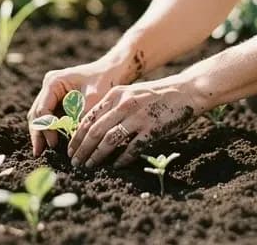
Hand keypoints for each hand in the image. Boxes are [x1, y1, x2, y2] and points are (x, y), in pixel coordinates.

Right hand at [27, 59, 126, 156]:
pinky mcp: (57, 100)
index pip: (43, 109)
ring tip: (40, 151)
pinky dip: (50, 129)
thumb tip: (74, 138)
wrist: (112, 71)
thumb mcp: (94, 98)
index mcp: (54, 82)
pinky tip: (52, 143)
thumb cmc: (104, 81)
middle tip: (38, 152)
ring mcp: (52, 93)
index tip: (54, 143)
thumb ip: (82, 116)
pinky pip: (50, 116)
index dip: (46, 128)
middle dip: (38, 133)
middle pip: (37, 113)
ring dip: (41, 133)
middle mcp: (49, 86)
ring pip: (40, 116)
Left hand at [67, 77, 200, 168]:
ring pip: (109, 140)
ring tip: (89, 166)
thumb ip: (113, 107)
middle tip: (75, 163)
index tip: (70, 150)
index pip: (89, 118)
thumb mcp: (130, 93)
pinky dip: (122, 159)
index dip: (77, 136)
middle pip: (95, 131)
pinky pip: (132, 148)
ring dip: (97, 156)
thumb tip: (93, 130)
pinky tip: (115, 166)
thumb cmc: (156, 95)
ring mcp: (138, 116)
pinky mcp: (152, 128)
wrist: (186, 90)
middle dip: (82, 149)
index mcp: (115, 94)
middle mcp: (124, 104)